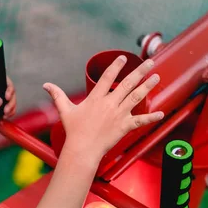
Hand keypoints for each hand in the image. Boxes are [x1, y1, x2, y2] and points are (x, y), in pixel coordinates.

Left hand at [0, 71, 16, 134]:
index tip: (3, 83)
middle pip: (4, 83)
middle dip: (10, 91)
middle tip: (8, 99)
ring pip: (10, 94)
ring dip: (12, 103)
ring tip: (6, 113)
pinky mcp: (0, 105)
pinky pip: (10, 104)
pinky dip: (12, 109)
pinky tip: (7, 116)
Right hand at [43, 56, 162, 160]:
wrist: (82, 150)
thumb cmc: (74, 131)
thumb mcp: (65, 111)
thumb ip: (57, 95)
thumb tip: (46, 85)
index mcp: (96, 98)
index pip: (108, 77)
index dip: (116, 66)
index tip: (124, 58)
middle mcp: (109, 103)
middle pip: (128, 83)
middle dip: (140, 71)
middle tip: (150, 62)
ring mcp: (118, 114)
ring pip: (136, 97)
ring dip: (148, 86)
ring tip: (157, 77)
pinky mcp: (124, 127)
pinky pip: (140, 121)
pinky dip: (151, 117)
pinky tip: (161, 113)